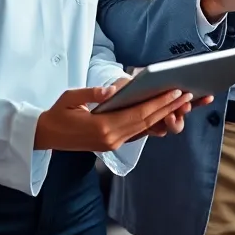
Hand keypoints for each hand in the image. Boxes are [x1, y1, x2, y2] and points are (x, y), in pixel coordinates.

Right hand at [34, 85, 193, 152]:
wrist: (46, 136)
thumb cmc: (58, 113)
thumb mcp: (70, 98)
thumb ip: (92, 94)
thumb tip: (112, 90)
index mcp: (102, 127)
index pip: (138, 114)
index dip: (159, 103)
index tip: (176, 92)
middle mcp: (112, 139)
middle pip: (147, 122)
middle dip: (169, 109)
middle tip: (188, 96)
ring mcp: (113, 143)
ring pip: (145, 129)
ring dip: (164, 117)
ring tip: (182, 105)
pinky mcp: (112, 144)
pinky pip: (137, 133)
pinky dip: (152, 124)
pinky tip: (164, 115)